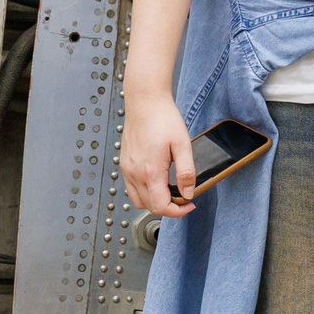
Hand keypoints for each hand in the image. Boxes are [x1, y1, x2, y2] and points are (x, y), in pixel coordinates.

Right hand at [121, 86, 199, 217]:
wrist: (145, 102)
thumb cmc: (162, 118)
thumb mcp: (183, 144)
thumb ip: (186, 171)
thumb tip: (188, 192)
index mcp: (150, 171)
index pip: (161, 207)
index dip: (177, 211)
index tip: (188, 204)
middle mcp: (135, 173)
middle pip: (149, 207)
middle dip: (168, 208)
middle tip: (183, 197)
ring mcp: (127, 169)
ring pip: (138, 200)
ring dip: (155, 202)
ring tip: (170, 191)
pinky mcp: (125, 163)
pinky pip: (131, 188)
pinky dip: (145, 192)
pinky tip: (157, 182)